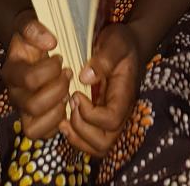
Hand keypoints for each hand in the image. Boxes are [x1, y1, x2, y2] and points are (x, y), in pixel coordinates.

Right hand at [2, 9, 71, 139]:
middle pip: (34, 106)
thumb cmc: (32, 38)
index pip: (30, 79)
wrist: (30, 49)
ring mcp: (23, 111)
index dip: (51, 69)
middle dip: (58, 89)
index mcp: (10, 72)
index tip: (60, 57)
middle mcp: (13, 95)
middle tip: (68, 74)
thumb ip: (34, 28)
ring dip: (57, 111)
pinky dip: (58, 123)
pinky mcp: (34, 122)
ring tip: (67, 93)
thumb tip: (50, 43)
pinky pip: (44, 135)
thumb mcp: (29, 24)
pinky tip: (66, 105)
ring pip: (35, 128)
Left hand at [60, 23, 141, 156]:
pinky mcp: (98, 119)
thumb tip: (85, 78)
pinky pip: (89, 141)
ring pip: (97, 147)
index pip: (111, 120)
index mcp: (124, 96)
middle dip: (82, 129)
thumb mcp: (115, 42)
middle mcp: (119, 112)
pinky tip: (63, 119)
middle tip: (70, 105)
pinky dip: (74, 136)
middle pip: (105, 143)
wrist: (126, 45)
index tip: (76, 93)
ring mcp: (109, 118)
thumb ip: (104, 59)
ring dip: (77, 137)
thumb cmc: (121, 42)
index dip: (91, 114)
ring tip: (63, 118)